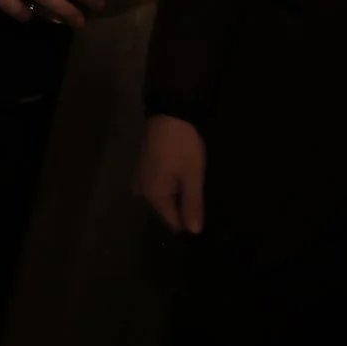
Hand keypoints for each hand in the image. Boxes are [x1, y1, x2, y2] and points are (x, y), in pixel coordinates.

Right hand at [136, 114, 205, 234]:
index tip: (205, 214)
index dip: (190, 221)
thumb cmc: (182, 147)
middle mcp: (143, 191)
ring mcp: (141, 178)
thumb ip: (192, 205)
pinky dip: (170, 185)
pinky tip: (182, 177)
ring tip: (193, 187)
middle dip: (183, 207)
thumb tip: (193, 232)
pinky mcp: (144, 167)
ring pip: (162, 197)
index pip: (173, 222)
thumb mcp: (193, 176)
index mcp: (154, 196)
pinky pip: (158, 186)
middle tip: (201, 197)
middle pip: (166, 210)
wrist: (169, 113)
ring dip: (177, 195)